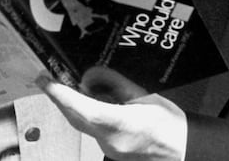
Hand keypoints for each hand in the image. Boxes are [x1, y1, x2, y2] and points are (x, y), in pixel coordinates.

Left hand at [36, 72, 186, 160]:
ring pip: (80, 124)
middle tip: (46, 78)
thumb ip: (113, 83)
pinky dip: (81, 114)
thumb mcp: (143, 93)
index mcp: (121, 124)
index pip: (83, 108)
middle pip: (75, 117)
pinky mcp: (110, 152)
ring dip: (68, 105)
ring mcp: (109, 150)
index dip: (60, 94)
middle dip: (58, 98)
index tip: (44, 79)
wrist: (183, 150)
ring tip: (61, 85)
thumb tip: (87, 77)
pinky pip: (89, 130)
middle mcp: (110, 141)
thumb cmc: (168, 121)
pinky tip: (82, 101)